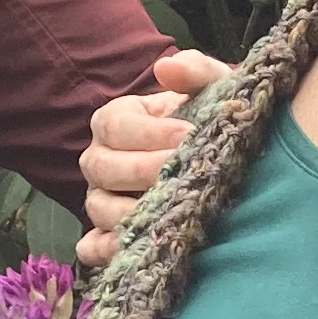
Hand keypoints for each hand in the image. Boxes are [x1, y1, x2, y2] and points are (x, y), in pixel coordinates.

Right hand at [76, 49, 228, 269]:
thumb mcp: (214, 89)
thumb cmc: (212, 120)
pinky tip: (132, 250)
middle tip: (184, 174)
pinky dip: (106, 251)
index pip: (114, 126)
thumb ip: (196, 70)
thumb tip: (166, 67)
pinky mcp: (109, 234)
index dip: (148, 133)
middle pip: (102, 169)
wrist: (225, 158)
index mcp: (115, 121)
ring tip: (170, 213)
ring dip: (131, 213)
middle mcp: (101, 161)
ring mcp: (102, 200)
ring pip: (98, 209)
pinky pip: (92, 247)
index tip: (188, 135)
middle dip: (144, 172)